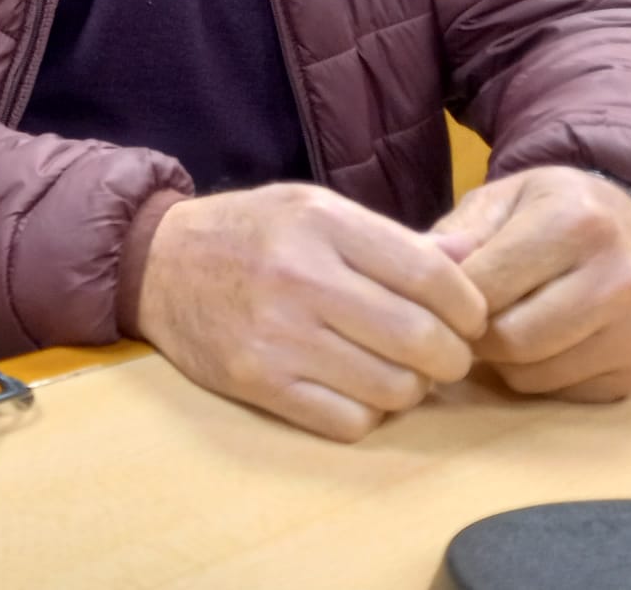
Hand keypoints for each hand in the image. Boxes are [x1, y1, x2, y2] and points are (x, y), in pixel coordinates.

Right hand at [135, 183, 488, 442]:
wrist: (158, 263)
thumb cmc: (250, 233)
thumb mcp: (315, 208)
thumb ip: (391, 239)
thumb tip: (472, 266)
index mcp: (322, 223)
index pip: (432, 278)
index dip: (468, 307)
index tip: (468, 318)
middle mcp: (300, 277)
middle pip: (421, 339)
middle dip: (450, 356)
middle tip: (442, 353)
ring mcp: (276, 336)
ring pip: (392, 389)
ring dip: (410, 388)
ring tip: (394, 368)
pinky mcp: (257, 383)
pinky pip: (349, 422)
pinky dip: (366, 413)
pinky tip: (354, 388)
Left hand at [430, 166, 630, 402]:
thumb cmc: (549, 212)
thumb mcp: (500, 202)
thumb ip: (459, 235)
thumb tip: (423, 264)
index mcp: (576, 223)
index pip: (484, 288)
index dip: (451, 298)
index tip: (446, 293)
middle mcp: (619, 278)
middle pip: (510, 340)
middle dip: (477, 334)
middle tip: (473, 316)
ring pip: (531, 375)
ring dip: (503, 361)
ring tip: (511, 322)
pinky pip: (561, 394)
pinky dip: (539, 376)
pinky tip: (548, 341)